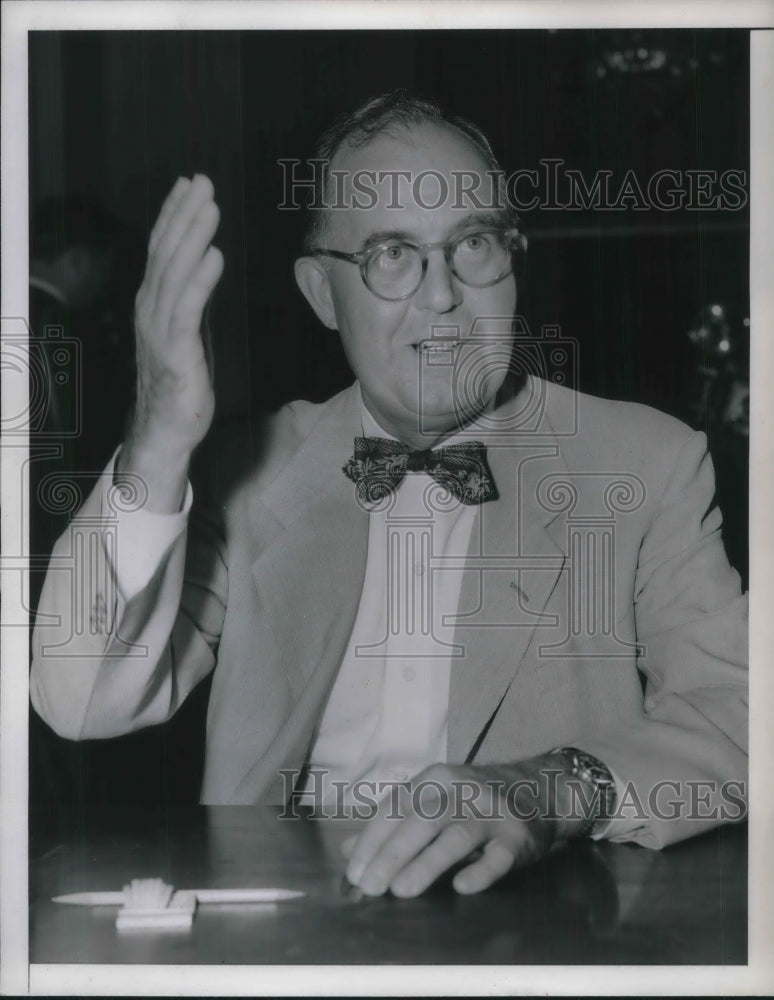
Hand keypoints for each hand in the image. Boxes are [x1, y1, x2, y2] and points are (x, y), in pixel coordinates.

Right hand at [129, 174, 223, 460]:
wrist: (165, 430)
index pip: (162, 250)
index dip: (174, 214)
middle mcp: (151, 310)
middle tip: (202, 181)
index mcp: (153, 304)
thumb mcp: (186, 333)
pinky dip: (200, 279)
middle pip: (166, 253)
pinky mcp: (176, 353)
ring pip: (174, 273)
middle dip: (184, 214)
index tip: (190, 184)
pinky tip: (214, 256)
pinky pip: (187, 309)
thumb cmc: (179, 382)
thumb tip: (203, 267)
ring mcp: (160, 330)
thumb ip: (190, 301)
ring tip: (209, 206)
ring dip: (192, 237)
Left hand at [343, 757, 585, 897]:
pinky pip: (499, 855)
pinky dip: (481, 870)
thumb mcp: (432, 802)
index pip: (395, 809)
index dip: (372, 841)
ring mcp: (490, 812)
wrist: (539, 789)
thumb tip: (347, 851)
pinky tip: (462, 887)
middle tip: (370, 887)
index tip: (353, 873)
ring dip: (427, 863)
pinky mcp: (517, 836)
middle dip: (391, 854)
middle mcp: (459, 790)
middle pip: (421, 821)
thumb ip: (392, 826)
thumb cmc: (473, 801)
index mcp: (433, 780)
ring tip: (401, 890)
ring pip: (455, 836)